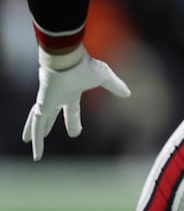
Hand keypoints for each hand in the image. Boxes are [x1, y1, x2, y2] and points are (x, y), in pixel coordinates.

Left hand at [21, 46, 130, 160]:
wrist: (67, 60)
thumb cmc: (85, 66)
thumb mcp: (105, 78)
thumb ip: (115, 86)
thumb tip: (128, 94)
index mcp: (71, 92)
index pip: (71, 109)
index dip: (73, 120)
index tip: (74, 132)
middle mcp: (58, 98)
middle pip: (51, 115)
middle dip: (49, 125)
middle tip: (46, 134)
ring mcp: (48, 102)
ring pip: (39, 121)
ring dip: (35, 133)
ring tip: (29, 143)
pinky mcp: (42, 105)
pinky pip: (37, 125)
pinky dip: (36, 139)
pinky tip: (34, 151)